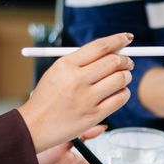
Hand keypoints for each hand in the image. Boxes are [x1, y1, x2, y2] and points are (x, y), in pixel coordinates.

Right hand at [18, 33, 134, 152]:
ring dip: (126, 76)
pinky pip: (120, 99)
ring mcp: (87, 98)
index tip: (127, 38)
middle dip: (125, 60)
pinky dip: (124, 93)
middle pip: (113, 61)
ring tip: (122, 78)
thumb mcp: (56, 71)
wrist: (35, 125)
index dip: (118, 40)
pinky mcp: (94, 115)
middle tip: (128, 62)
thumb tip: (111, 50)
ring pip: (120, 79)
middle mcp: (77, 80)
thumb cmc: (47, 98)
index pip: (100, 47)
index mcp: (66, 65)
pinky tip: (119, 92)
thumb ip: (81, 61)